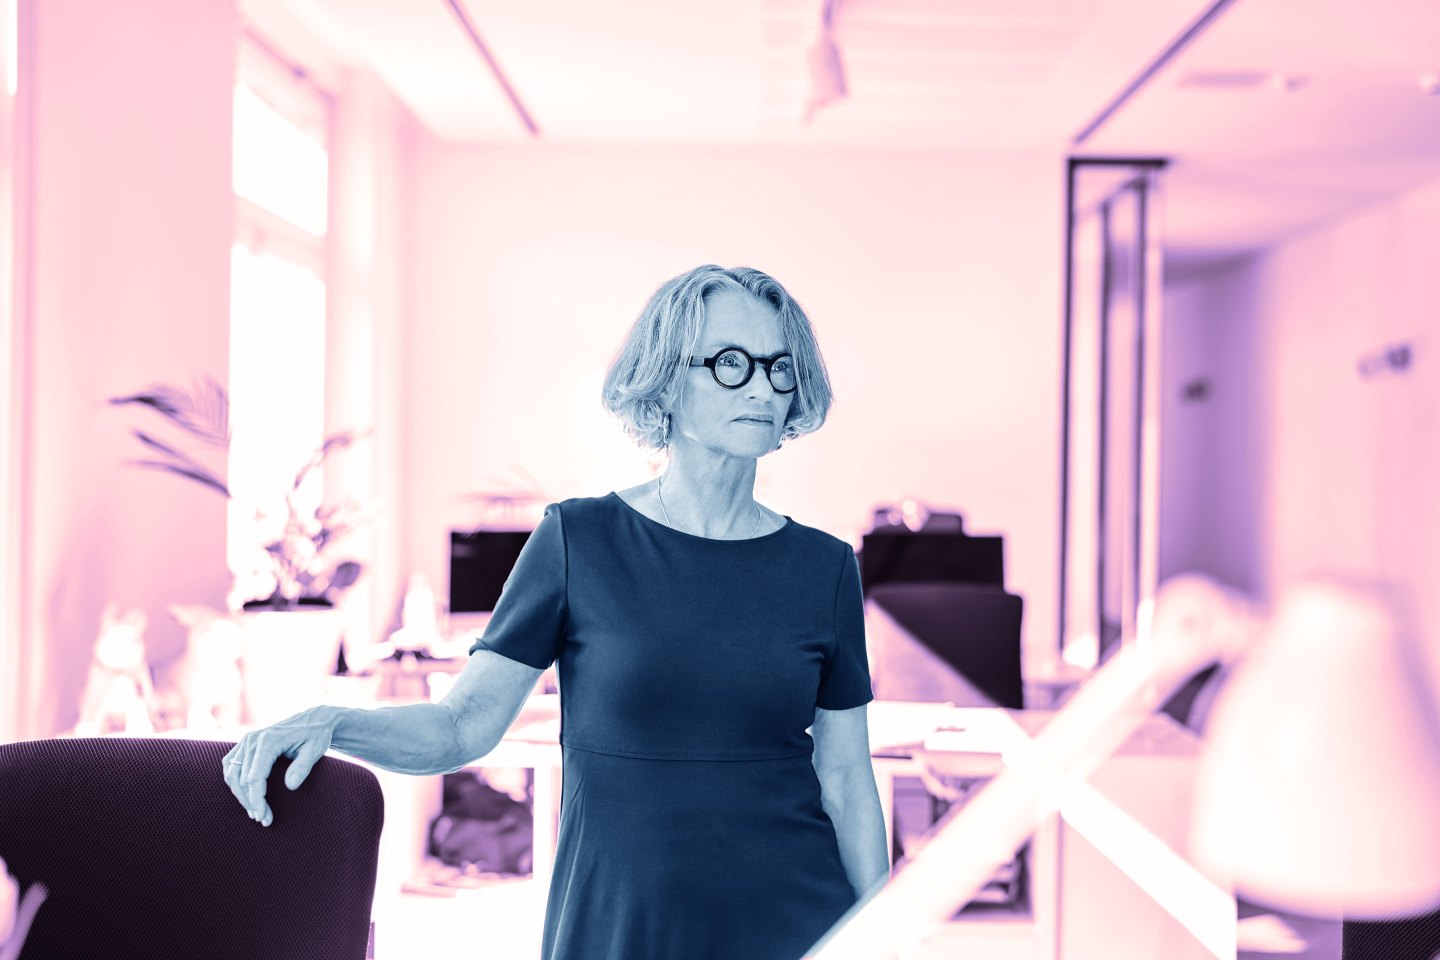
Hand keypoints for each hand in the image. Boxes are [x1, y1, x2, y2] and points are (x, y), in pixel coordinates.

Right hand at [222, 707, 335, 826]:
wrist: (313, 720)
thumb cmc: (316, 735)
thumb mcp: (316, 750)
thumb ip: (303, 767)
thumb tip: (290, 786)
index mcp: (268, 740)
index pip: (254, 777)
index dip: (257, 799)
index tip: (264, 816)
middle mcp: (253, 739)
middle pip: (242, 778)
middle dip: (251, 802)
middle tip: (264, 819)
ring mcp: (246, 740)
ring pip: (232, 774)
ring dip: (240, 795)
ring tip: (255, 812)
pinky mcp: (245, 744)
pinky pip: (230, 766)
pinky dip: (234, 783)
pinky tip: (245, 796)